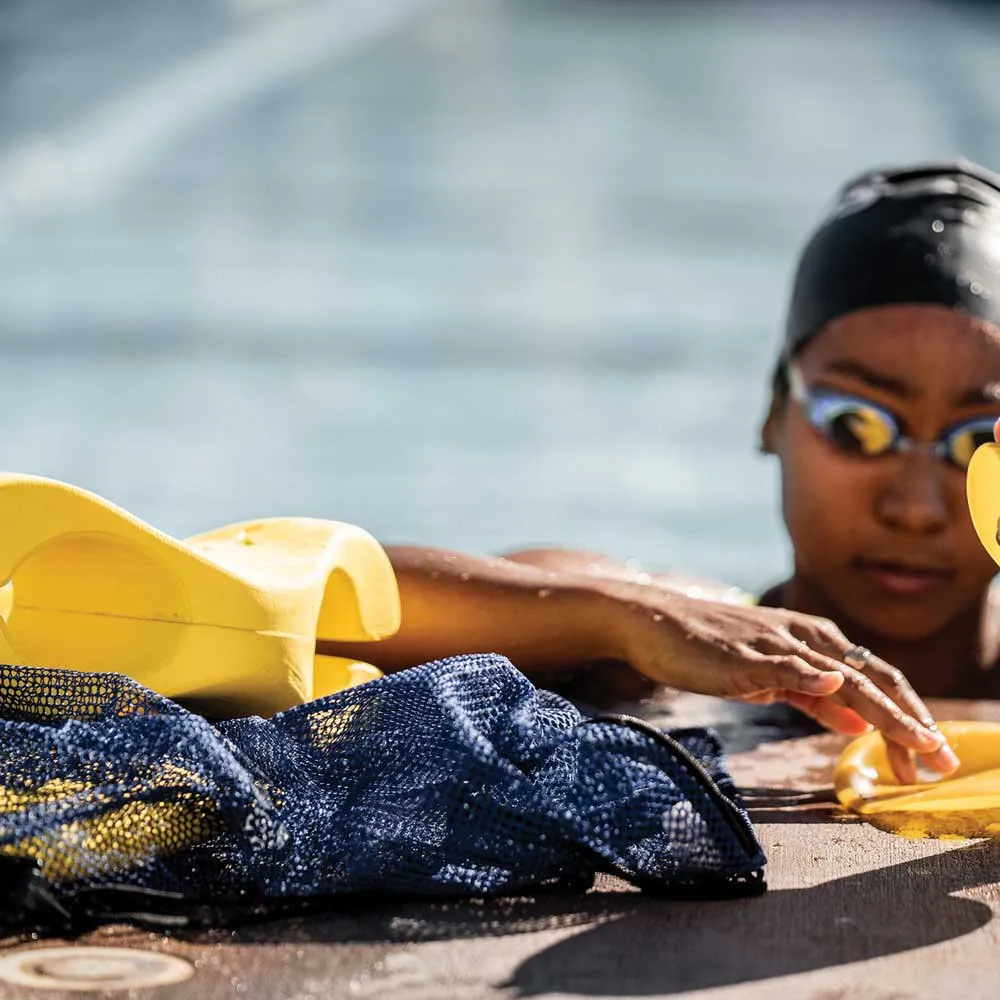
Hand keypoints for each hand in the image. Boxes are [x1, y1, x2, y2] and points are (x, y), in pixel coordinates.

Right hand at [609, 588, 957, 782]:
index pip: (879, 679)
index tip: (933, 756)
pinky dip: (813, 676)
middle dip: (912, 722)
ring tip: (917, 742)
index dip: (910, 716)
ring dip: (884, 713)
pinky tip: (838, 686)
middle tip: (941, 761)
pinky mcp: (744, 654)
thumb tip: (861, 725)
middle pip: (875, 678)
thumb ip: (814, 697)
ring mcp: (776, 644)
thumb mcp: (770, 678)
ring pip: (843, 677)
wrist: (654, 624)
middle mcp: (806, 637)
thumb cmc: (709, 650)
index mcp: (815, 642)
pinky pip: (785, 665)